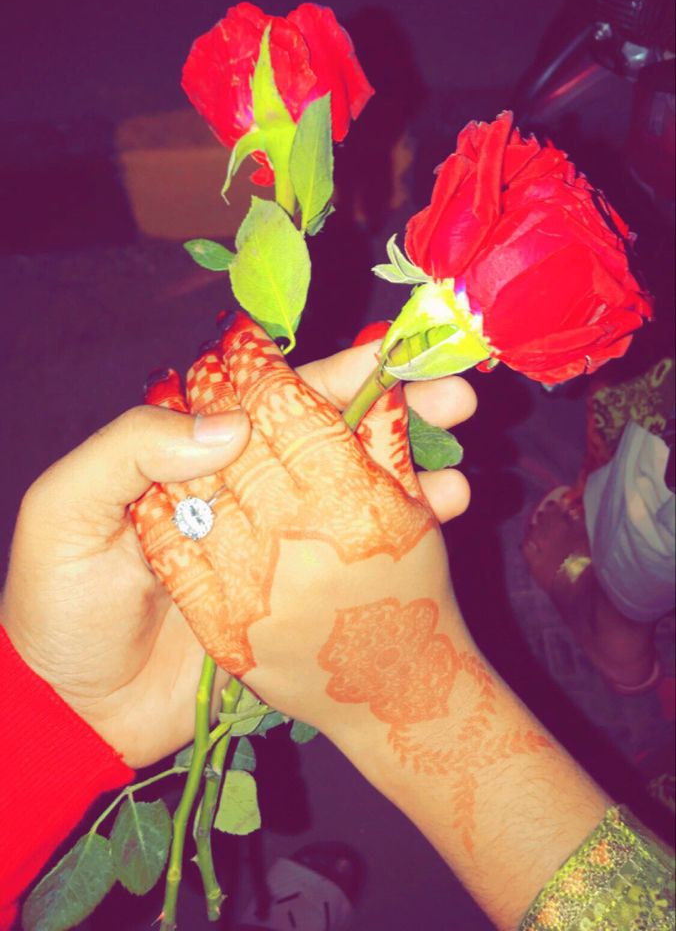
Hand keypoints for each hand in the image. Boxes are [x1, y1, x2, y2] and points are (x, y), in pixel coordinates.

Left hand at [1, 323, 473, 767]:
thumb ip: (130, 450)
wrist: (73, 714)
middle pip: (330, 432)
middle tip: (457, 392)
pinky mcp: (302, 597)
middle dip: (395, 403)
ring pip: (357, 486)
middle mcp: (245, 489)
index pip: (269, 398)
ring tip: (462, 460)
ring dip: (415, 462)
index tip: (387, 354)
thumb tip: (234, 420)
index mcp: (193, 455)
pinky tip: (450, 507)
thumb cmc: (59, 604)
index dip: (329, 373)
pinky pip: (360, 551)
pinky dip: (410, 526)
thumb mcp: (67, 513)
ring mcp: (279, 543)